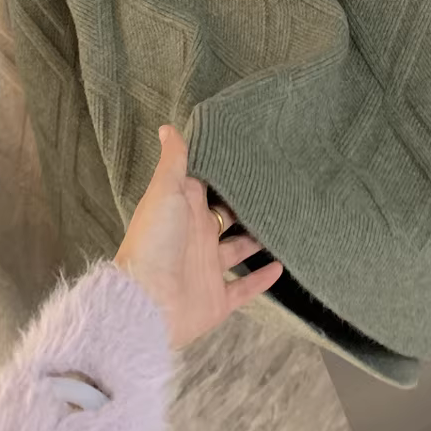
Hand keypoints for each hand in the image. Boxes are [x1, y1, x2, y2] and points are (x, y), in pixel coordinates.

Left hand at [114, 125, 282, 349]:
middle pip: (227, 218)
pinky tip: (282, 266)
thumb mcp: (165, 193)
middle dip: (246, 206)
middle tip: (276, 188)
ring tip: (283, 224)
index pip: (208, 188)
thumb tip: (168, 127)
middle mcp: (197, 238)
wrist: (147, 303)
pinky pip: (245, 288)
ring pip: (238, 251)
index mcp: (184, 211)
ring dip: (257, 240)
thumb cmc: (154, 242)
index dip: (226, 175)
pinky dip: (262, 279)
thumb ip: (174, 162)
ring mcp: (208, 269)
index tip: (250, 158)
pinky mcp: (217, 298)